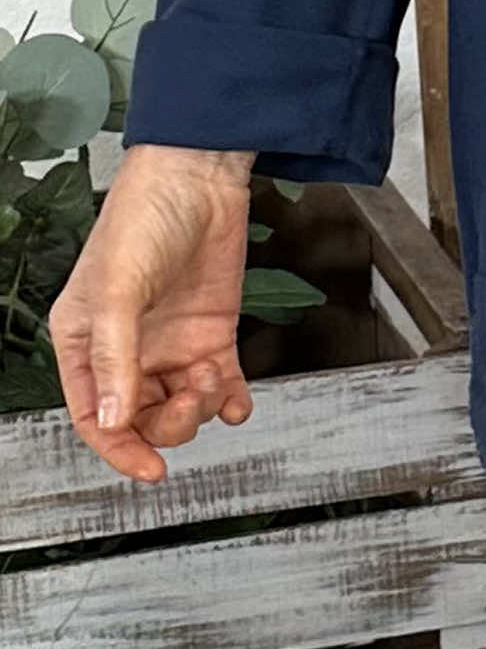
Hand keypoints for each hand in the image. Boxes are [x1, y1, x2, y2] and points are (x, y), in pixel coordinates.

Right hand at [47, 144, 258, 483]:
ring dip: (201, 408)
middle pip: (142, 418)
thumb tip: (114, 419)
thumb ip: (117, 358)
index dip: (119, 448)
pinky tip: (236, 398)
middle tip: (190, 401)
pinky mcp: (211, 336)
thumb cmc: (142, 218)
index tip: (150, 469)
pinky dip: (231, 402)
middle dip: (169, 424)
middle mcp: (128, 349)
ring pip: (183, 408)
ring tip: (212, 381)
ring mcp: (171, 345)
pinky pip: (220, 388)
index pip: (94, 416)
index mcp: (86, 342)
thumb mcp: (118, 290)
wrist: (200, 178)